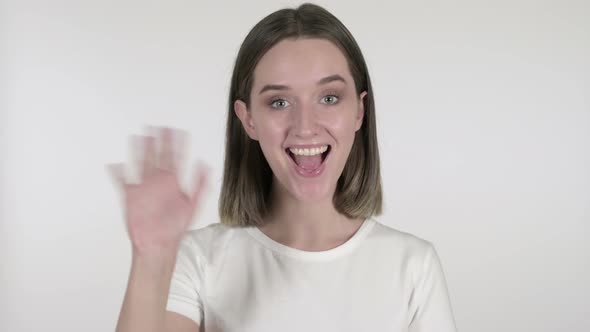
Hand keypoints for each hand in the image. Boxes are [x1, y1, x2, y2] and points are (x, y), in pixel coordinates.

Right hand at [107, 126, 207, 255]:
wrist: (159, 244)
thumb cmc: (175, 227)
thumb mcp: (193, 206)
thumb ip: (200, 185)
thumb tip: (205, 165)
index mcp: (173, 183)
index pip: (176, 158)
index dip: (177, 144)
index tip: (177, 130)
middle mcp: (159, 182)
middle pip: (158, 157)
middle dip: (159, 141)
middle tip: (158, 126)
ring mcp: (144, 188)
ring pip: (141, 164)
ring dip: (139, 150)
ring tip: (139, 137)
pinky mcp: (131, 197)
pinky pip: (123, 182)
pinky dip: (117, 173)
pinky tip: (114, 164)